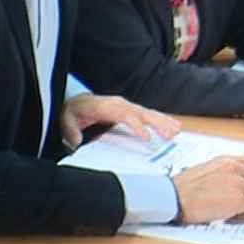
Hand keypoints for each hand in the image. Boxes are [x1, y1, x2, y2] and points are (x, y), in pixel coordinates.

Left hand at [60, 93, 180, 150]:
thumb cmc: (75, 111)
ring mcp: (127, 106)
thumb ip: (71, 130)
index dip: (137, 126)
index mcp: (107, 107)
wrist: (77, 102)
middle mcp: (120, 104)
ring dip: (163, 122)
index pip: (126, 115)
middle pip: (142, 113)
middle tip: (170, 135)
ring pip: (148, 113)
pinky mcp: (131, 110)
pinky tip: (174, 127)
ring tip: (176, 131)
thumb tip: (76, 141)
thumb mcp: (67, 119)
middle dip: (157, 123)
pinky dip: (162, 120)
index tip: (148, 138)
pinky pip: (149, 115)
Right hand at [171, 156, 243, 223]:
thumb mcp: (206, 170)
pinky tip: (236, 216)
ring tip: (237, 210)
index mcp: (227, 161)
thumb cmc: (183, 187)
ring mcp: (238, 185)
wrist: (174, 196)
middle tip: (242, 202)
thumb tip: (240, 183)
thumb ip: (225, 173)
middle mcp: (235, 170)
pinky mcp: (238, 201)